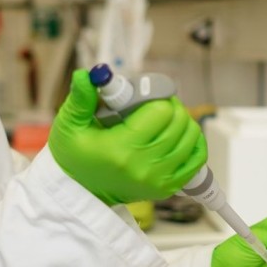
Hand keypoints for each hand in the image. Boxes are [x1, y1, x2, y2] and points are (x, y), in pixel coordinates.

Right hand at [48, 70, 206, 204]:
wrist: (81, 192)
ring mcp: (158, 179)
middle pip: (179, 123)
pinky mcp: (167, 188)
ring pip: (191, 138)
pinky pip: (196, 160)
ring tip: (165, 120)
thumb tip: (88, 74)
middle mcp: (144, 166)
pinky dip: (192, 143)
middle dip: (170, 107)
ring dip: (182, 122)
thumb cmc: (75, 156)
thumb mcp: (70, 125)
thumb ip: (81, 98)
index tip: (147, 96)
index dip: (157, 97)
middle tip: (156, 105)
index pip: (160, 112)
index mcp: (121, 148)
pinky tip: (177, 136)